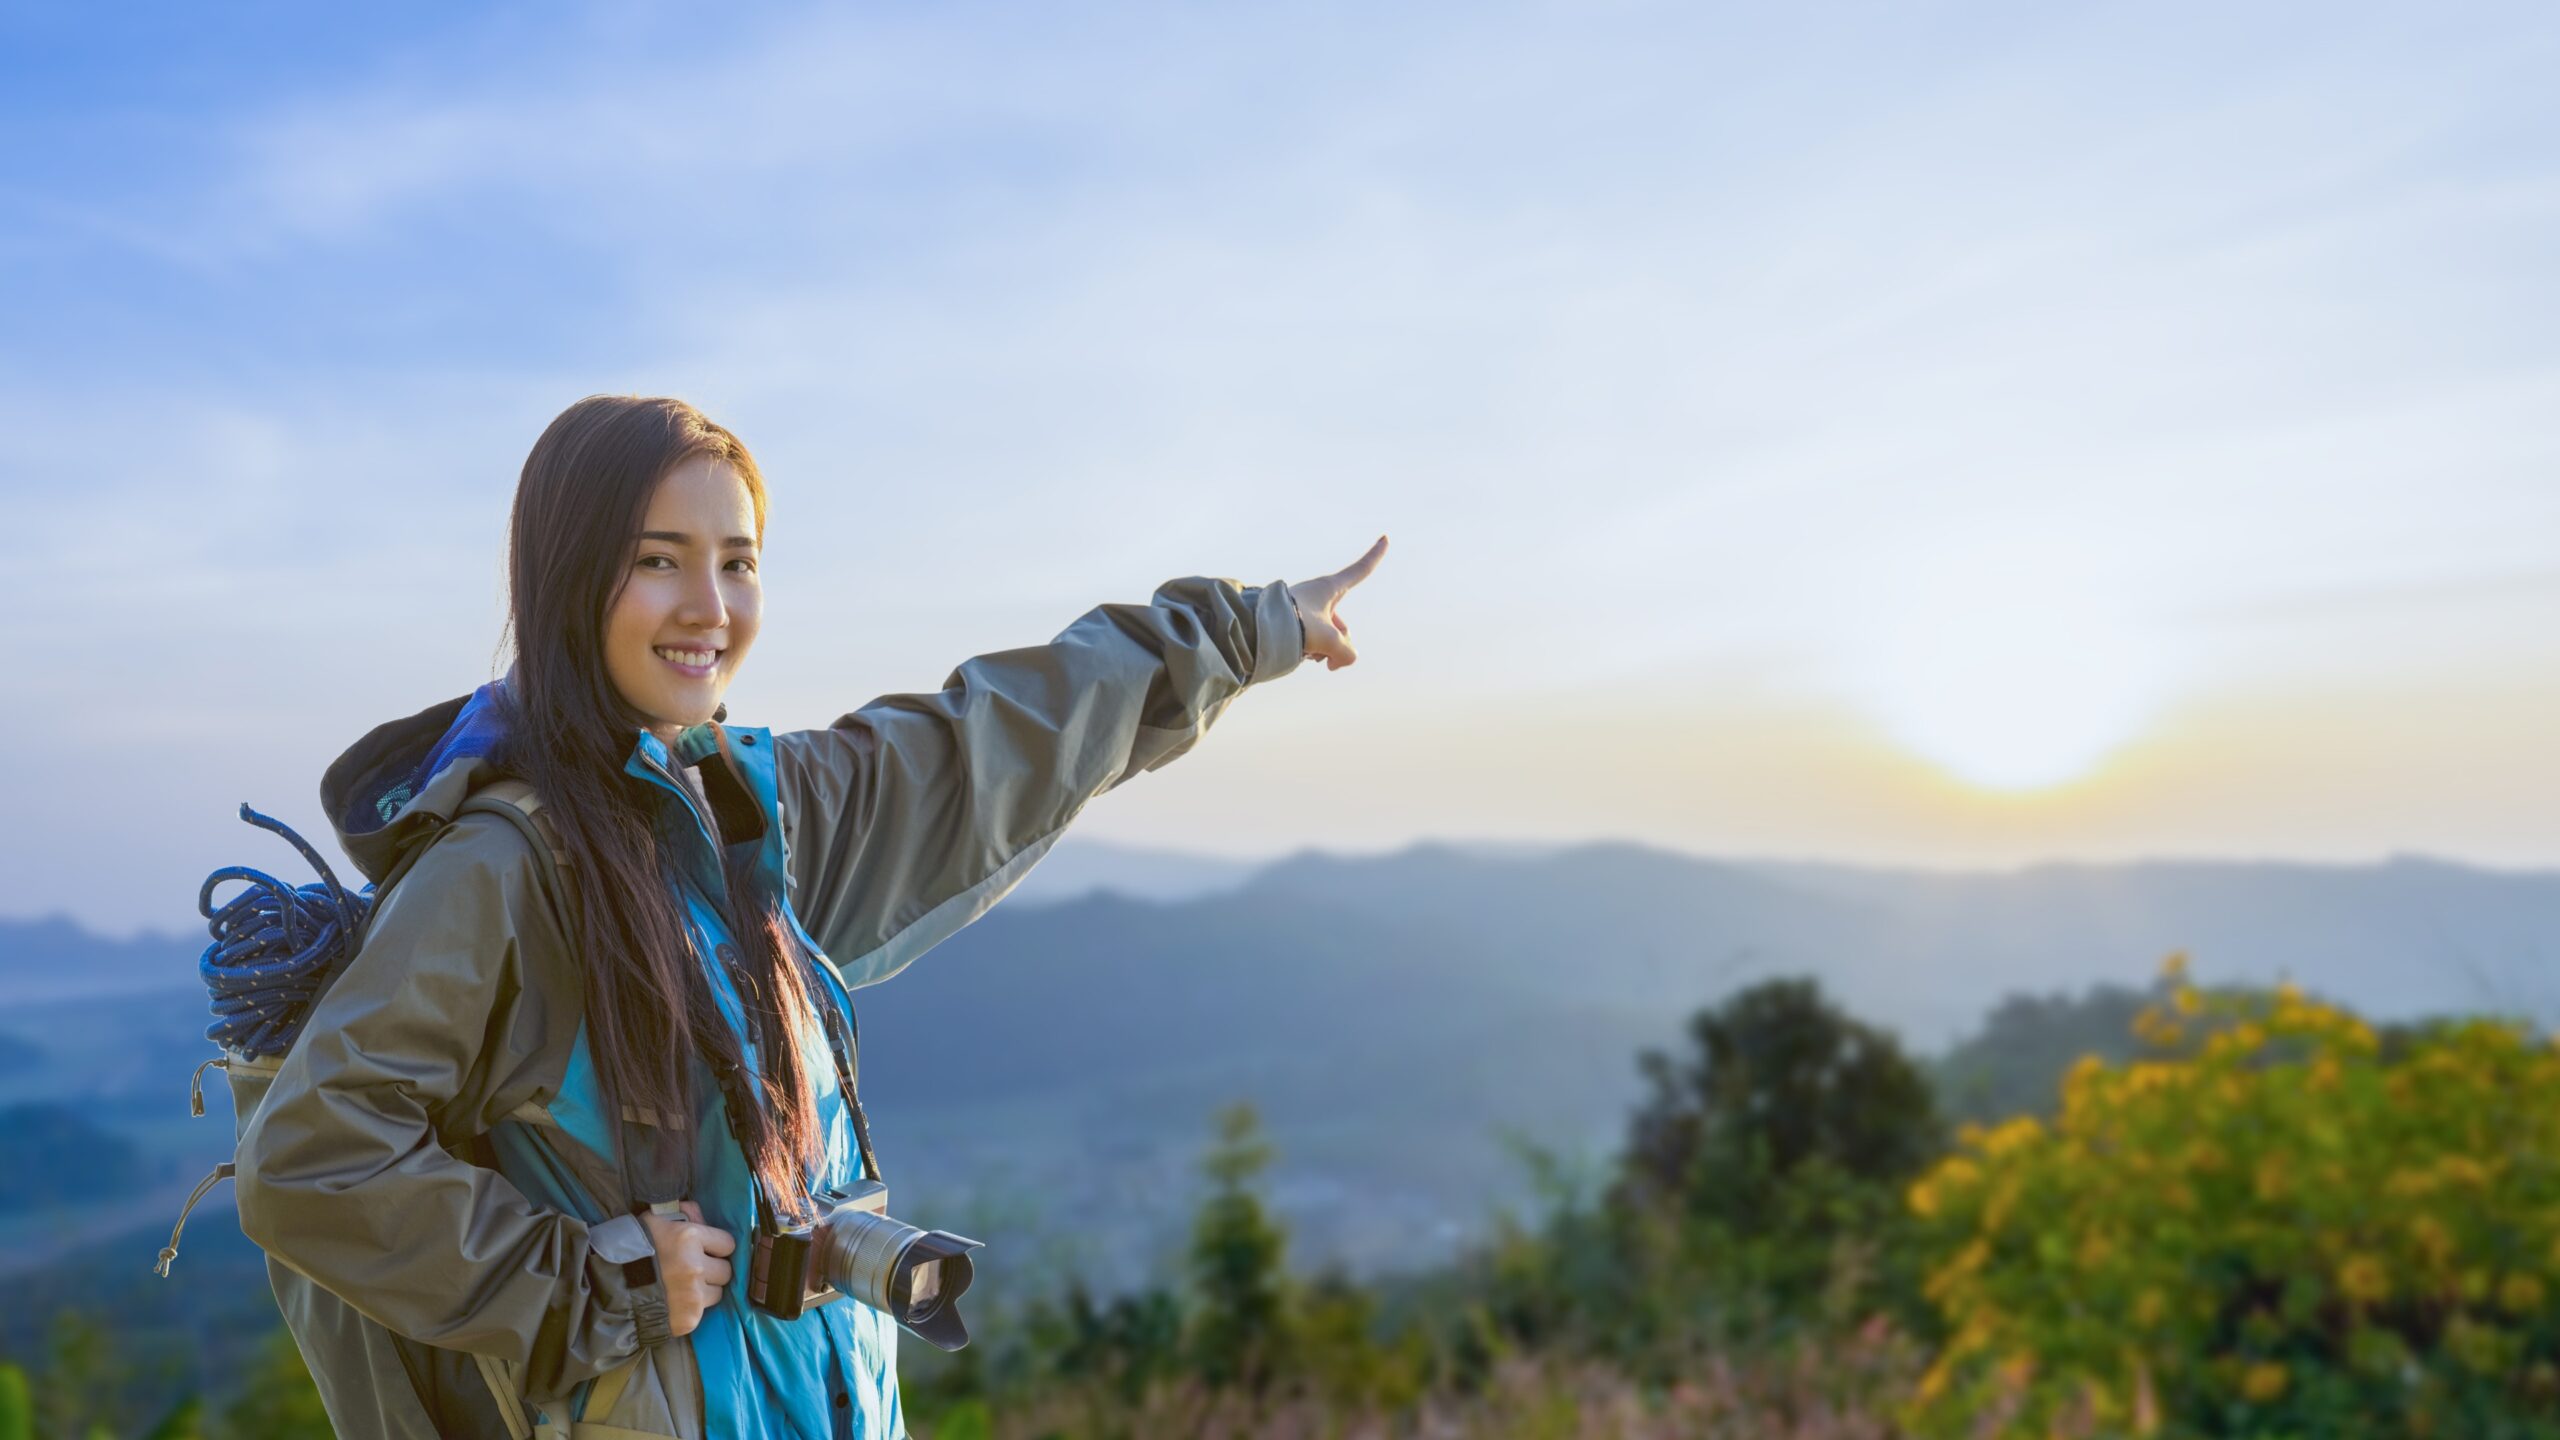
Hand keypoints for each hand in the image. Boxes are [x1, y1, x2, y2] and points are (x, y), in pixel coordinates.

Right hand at [640, 1200, 735, 1337]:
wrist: (606, 1287)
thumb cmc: (632, 1249)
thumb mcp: (655, 1220)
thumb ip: (684, 1213)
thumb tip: (702, 1217)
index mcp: (689, 1238)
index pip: (728, 1244)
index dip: (716, 1246)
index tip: (706, 1250)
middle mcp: (695, 1267)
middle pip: (725, 1270)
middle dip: (712, 1269)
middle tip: (694, 1270)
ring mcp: (693, 1296)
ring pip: (717, 1293)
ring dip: (704, 1290)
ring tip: (683, 1287)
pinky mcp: (688, 1319)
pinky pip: (701, 1312)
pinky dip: (690, 1308)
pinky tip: (674, 1302)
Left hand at [1287, 536, 1387, 671]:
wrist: (1255, 629)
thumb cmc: (1294, 626)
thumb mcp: (1331, 641)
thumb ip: (1346, 653)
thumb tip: (1334, 662)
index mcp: (1330, 588)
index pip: (1360, 570)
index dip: (1375, 555)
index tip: (1385, 537)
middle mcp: (1318, 595)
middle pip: (1343, 624)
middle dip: (1339, 645)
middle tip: (1328, 660)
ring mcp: (1305, 609)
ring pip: (1326, 637)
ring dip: (1322, 651)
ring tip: (1304, 652)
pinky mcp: (1291, 623)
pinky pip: (1310, 641)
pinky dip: (1308, 651)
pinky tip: (1295, 654)